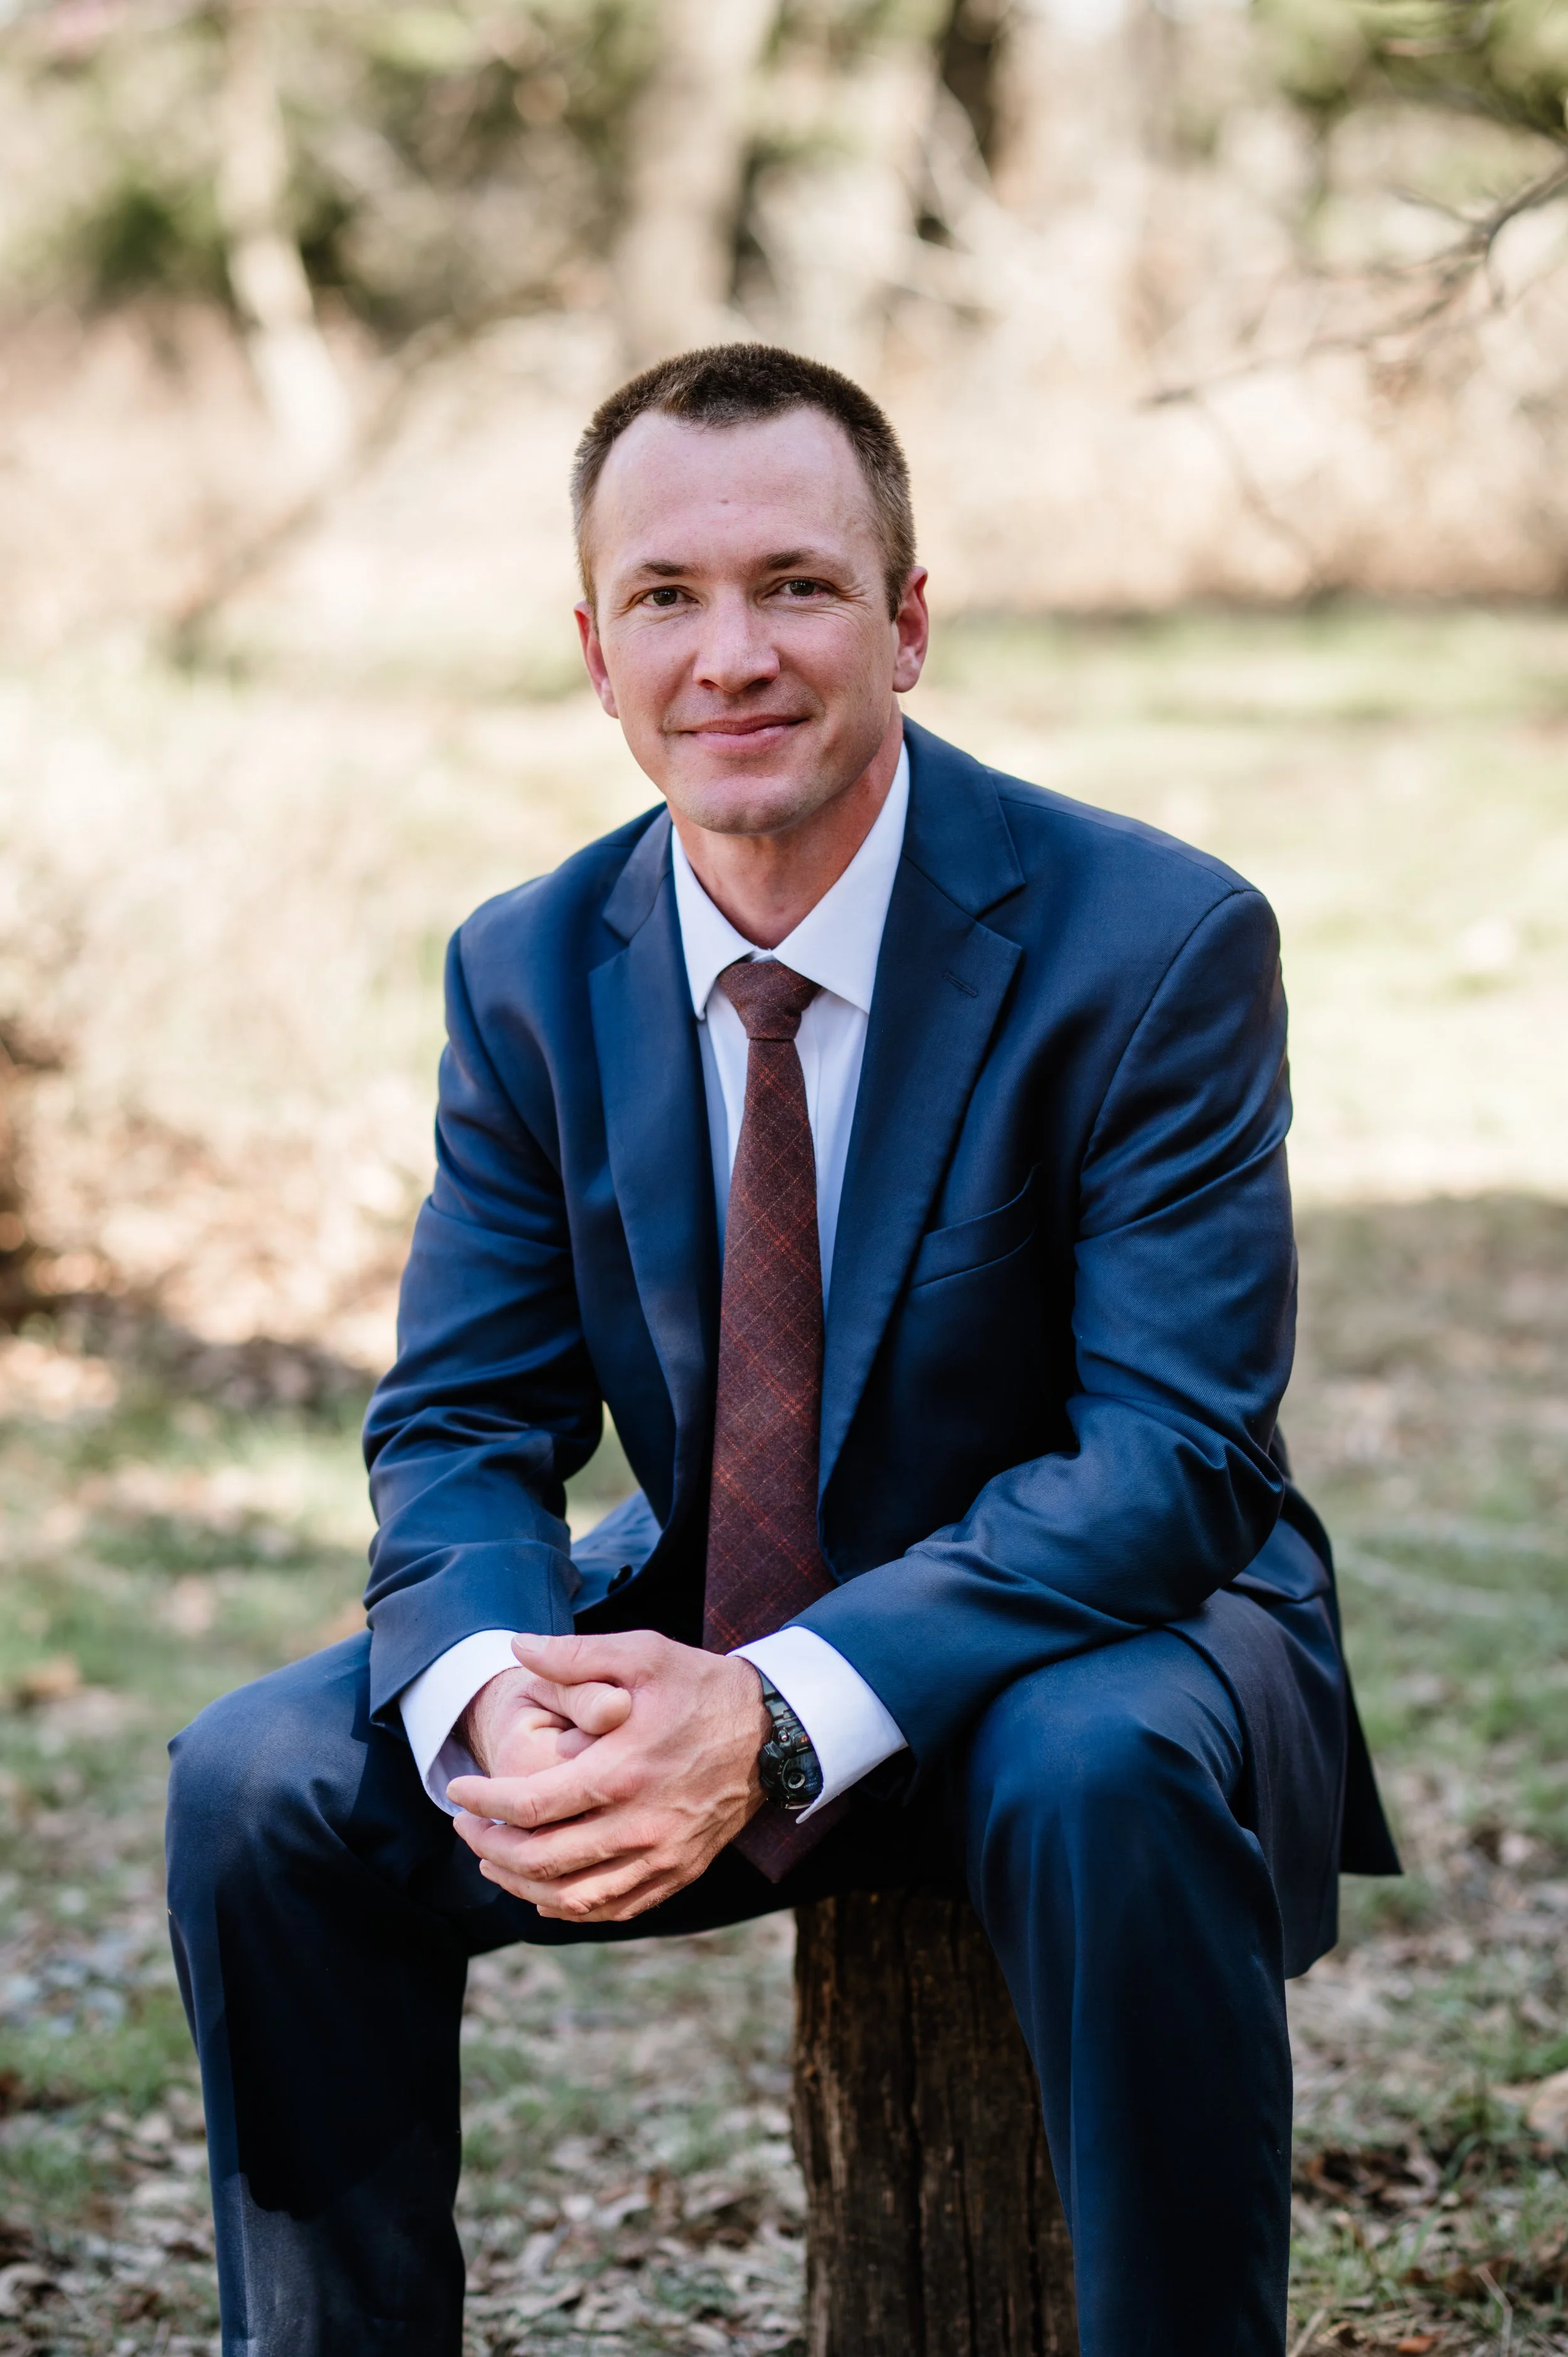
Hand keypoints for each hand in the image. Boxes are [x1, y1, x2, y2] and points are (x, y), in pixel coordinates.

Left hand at [448, 1631, 771, 1924]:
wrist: (772, 1729)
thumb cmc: (699, 1686)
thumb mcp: (642, 1653)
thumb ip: (575, 1654)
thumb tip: (517, 1646)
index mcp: (623, 1770)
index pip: (532, 1805)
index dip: (484, 1803)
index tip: (457, 1790)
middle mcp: (641, 1823)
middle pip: (542, 1861)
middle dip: (490, 1847)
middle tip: (467, 1826)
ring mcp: (662, 1856)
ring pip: (572, 1897)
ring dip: (520, 1884)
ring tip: (493, 1859)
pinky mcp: (678, 1872)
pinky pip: (612, 1908)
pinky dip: (568, 1906)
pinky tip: (543, 1888)